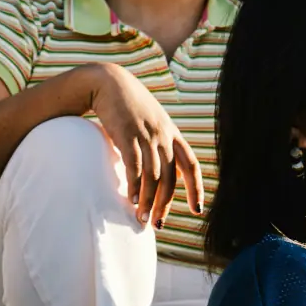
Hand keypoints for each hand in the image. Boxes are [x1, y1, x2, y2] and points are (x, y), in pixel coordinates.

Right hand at [82, 63, 201, 229]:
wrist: (109, 82)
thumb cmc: (129, 106)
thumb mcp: (151, 122)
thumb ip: (158, 143)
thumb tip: (159, 171)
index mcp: (172, 134)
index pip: (191, 165)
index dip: (196, 189)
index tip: (197, 210)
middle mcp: (163, 135)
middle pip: (171, 176)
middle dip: (165, 203)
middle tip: (158, 224)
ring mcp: (146, 134)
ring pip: (153, 175)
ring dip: (147, 200)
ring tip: (141, 218)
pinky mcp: (127, 134)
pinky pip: (134, 166)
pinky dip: (134, 186)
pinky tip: (131, 199)